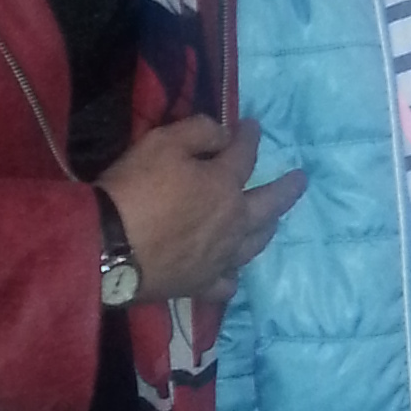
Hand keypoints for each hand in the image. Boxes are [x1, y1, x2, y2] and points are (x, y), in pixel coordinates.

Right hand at [99, 118, 304, 303]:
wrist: (109, 247)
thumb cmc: (134, 189)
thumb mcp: (162, 143)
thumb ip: (199, 132)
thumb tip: (224, 134)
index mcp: (224, 185)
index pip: (245, 154)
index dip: (249, 136)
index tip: (252, 125)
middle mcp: (232, 222)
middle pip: (270, 205)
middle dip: (287, 188)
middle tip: (301, 179)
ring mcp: (220, 258)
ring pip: (255, 244)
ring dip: (267, 228)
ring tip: (272, 222)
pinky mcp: (200, 285)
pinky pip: (226, 283)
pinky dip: (231, 275)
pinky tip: (230, 272)